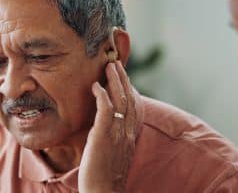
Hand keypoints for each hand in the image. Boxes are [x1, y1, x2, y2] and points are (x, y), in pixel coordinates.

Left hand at [78, 60, 136, 192]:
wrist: (104, 192)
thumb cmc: (107, 171)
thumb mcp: (117, 148)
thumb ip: (117, 132)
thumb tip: (111, 118)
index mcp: (131, 133)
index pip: (134, 104)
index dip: (130, 87)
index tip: (123, 75)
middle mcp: (128, 130)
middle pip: (129, 97)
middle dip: (124, 78)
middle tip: (117, 63)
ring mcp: (117, 132)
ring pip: (120, 100)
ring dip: (115, 81)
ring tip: (109, 66)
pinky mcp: (104, 136)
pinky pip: (106, 110)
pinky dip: (102, 95)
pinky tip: (96, 86)